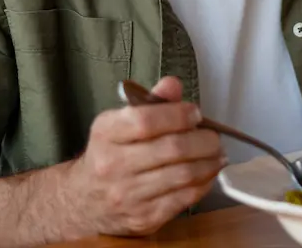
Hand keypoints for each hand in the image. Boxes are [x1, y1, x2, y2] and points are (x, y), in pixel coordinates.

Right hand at [66, 76, 225, 236]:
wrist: (84, 201)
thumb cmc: (109, 155)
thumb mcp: (119, 123)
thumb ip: (150, 103)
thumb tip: (173, 85)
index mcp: (105, 133)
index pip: (145, 120)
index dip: (178, 115)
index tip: (196, 113)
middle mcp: (112, 165)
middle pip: (171, 149)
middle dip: (203, 140)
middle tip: (214, 137)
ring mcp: (128, 195)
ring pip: (182, 175)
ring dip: (209, 163)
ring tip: (217, 154)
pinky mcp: (144, 218)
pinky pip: (184, 199)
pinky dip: (203, 183)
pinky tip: (208, 173)